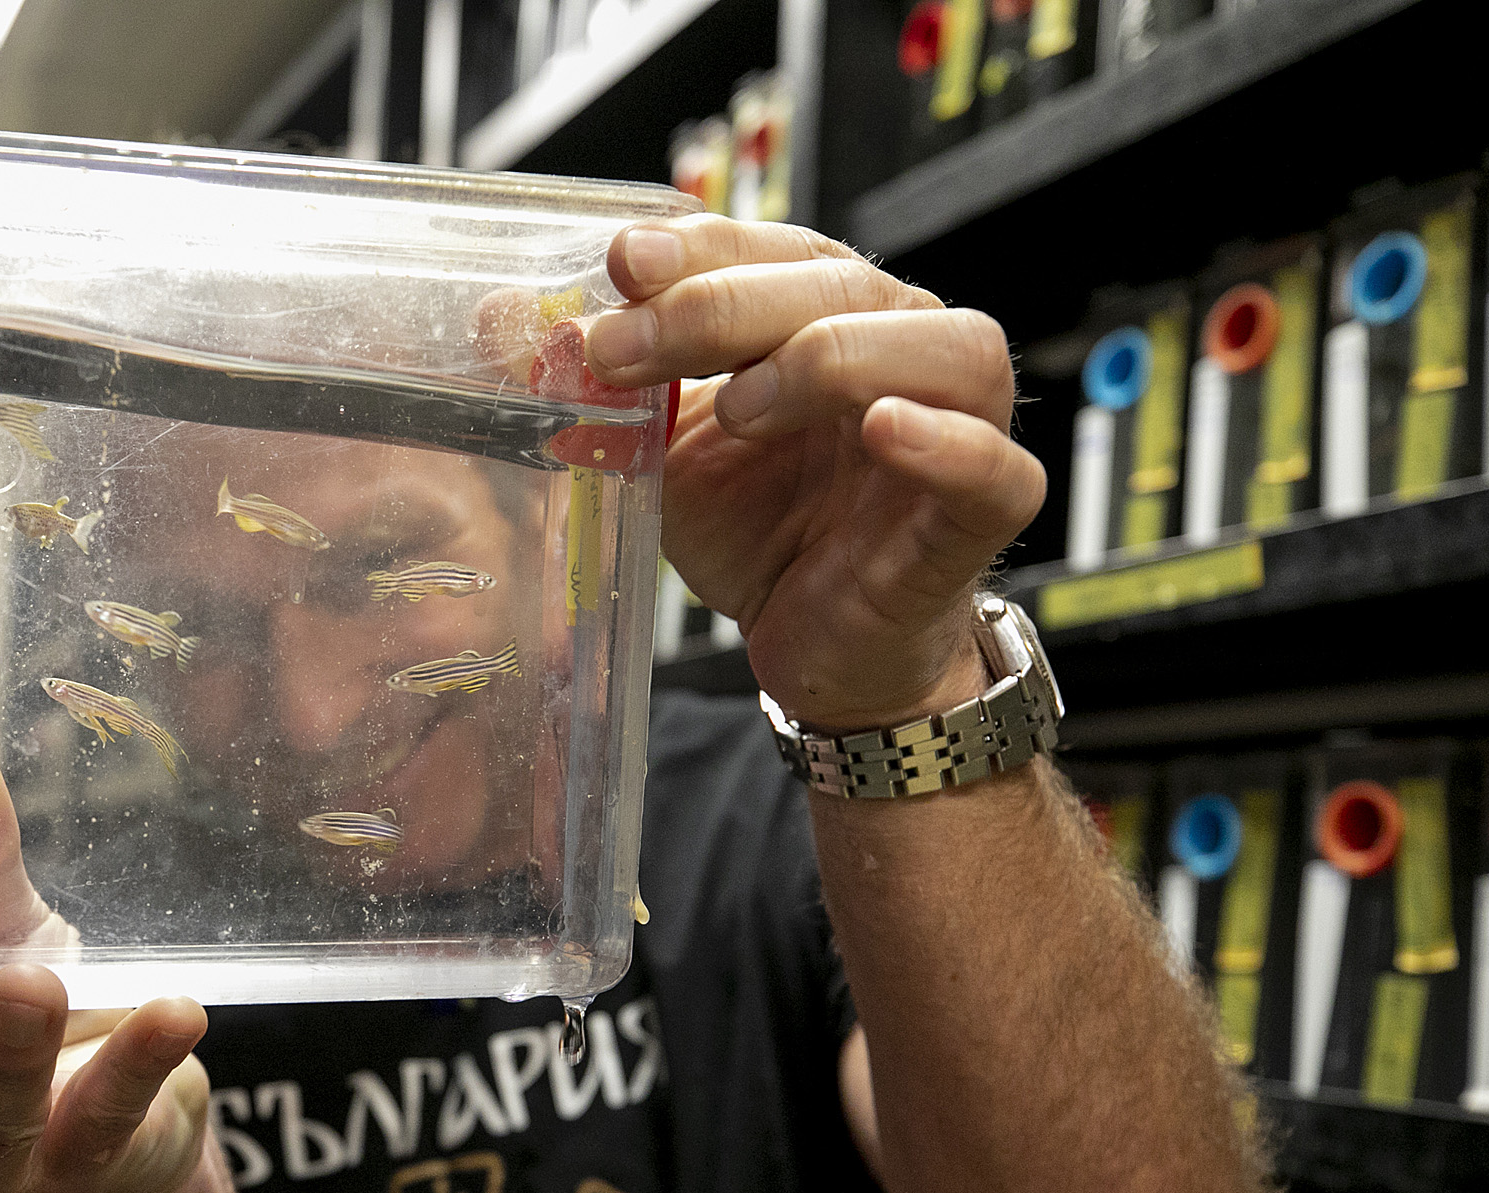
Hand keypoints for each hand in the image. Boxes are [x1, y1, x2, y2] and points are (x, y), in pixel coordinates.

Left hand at [584, 213, 1046, 731]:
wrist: (820, 649)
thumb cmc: (760, 535)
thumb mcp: (656, 455)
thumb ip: (599, 389)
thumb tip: (499, 319)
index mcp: (825, 313)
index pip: (769, 247)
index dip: (697, 248)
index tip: (619, 263)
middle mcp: (902, 346)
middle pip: (832, 286)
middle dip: (716, 308)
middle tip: (623, 348)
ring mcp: (959, 421)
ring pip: (933, 346)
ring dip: (827, 358)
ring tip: (740, 408)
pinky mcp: (984, 508)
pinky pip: (990, 463)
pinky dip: (941, 441)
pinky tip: (886, 430)